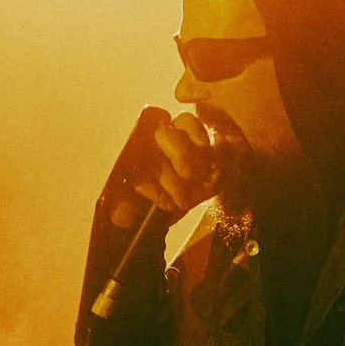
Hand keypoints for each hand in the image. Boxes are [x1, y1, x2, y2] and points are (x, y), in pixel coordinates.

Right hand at [107, 112, 221, 227]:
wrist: (156, 225)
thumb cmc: (183, 196)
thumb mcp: (210, 183)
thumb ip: (222, 162)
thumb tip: (222, 141)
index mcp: (176, 136)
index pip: (185, 120)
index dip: (195, 130)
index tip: (205, 146)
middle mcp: (154, 141)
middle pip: (166, 133)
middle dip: (183, 154)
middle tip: (190, 174)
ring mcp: (136, 156)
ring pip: (156, 159)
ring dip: (175, 185)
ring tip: (183, 201)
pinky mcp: (122, 174)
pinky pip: (142, 179)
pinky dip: (159, 195)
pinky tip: (167, 205)